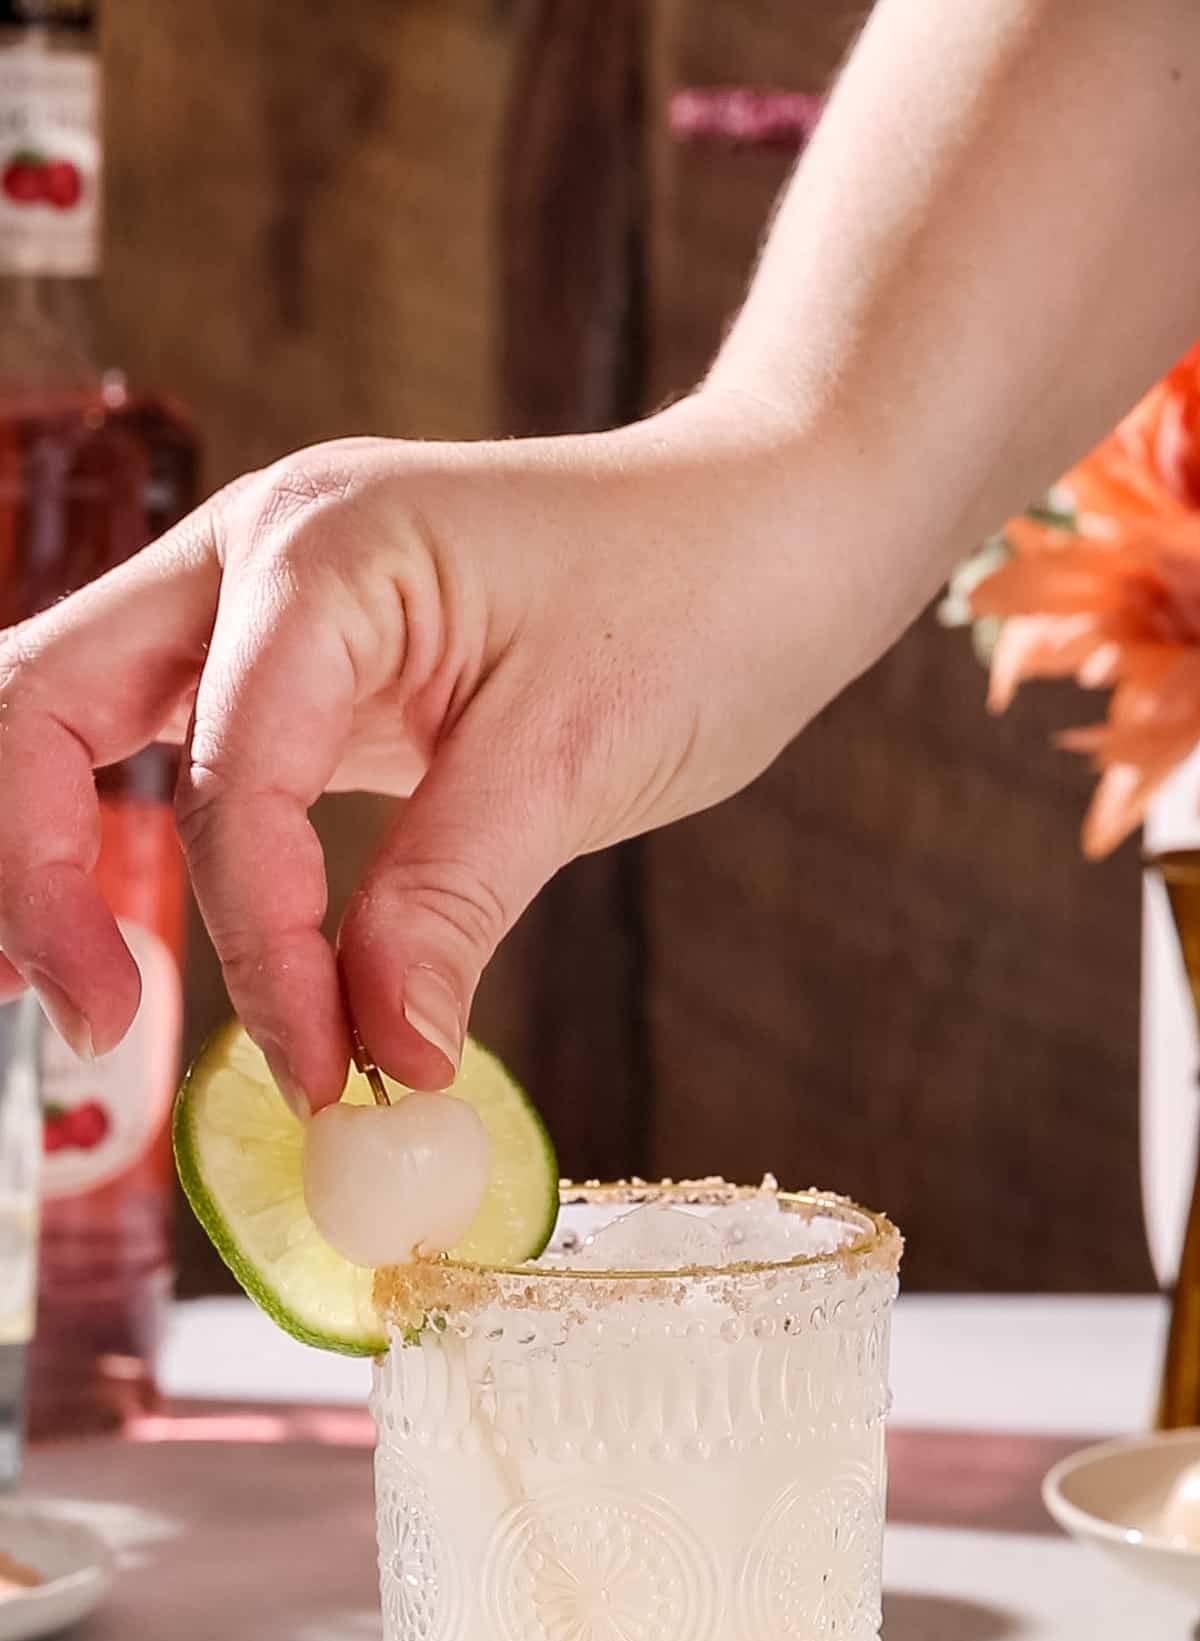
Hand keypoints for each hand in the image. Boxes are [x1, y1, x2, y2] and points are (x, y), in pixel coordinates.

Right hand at [0, 391, 886, 1111]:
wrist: (778, 523)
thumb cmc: (700, 598)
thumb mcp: (571, 762)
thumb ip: (443, 909)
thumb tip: (375, 1070)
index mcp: (315, 555)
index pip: (227, 791)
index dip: (260, 958)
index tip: (327, 1079)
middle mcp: (254, 559)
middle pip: (38, 705)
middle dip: (34, 871)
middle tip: (94, 1020)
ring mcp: (266, 602)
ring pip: (75, 718)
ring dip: (55, 849)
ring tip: (86, 987)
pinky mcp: (304, 661)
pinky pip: (177, 750)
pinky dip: (150, 842)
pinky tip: (161, 932)